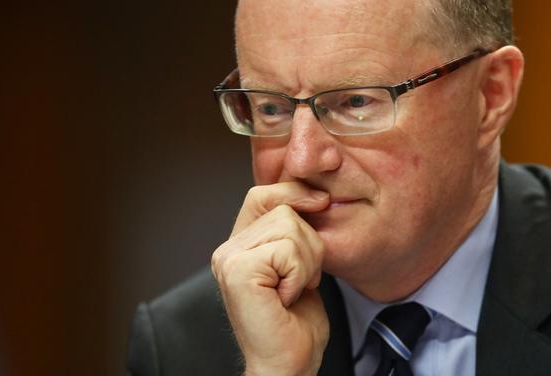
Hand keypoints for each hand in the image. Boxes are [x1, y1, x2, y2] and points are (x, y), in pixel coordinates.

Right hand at [212, 182, 330, 375]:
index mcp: (240, 244)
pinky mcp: (238, 271)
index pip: (263, 194)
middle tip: (302, 280)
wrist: (288, 364)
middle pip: (284, 210)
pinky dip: (300, 275)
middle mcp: (228, 249)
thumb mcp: (301, 262)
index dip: (295, 192)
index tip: (322, 202)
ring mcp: (229, 259)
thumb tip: (315, 195)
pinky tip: (287, 298)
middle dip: (310, 244)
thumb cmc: (296, 322)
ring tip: (294, 290)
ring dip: (307, 262)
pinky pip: (288, 249)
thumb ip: (295, 230)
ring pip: (290, 226)